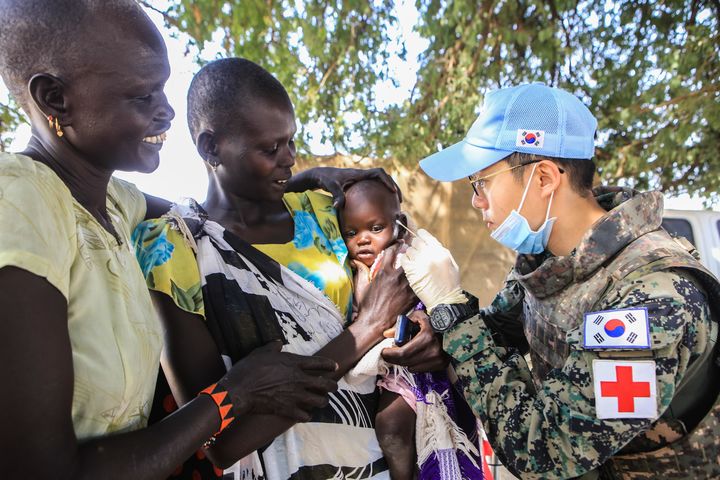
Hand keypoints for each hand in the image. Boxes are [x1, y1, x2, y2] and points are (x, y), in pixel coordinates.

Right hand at [221, 341, 337, 421]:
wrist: (240, 391)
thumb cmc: (249, 369)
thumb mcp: (260, 352)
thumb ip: (272, 347)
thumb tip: (278, 342)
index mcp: (293, 363)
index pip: (319, 363)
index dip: (329, 365)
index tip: (334, 367)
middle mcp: (299, 379)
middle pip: (325, 384)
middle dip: (332, 386)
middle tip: (333, 387)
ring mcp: (295, 396)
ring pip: (319, 401)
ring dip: (322, 401)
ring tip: (322, 401)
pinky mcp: (287, 410)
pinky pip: (305, 415)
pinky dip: (307, 415)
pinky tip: (306, 414)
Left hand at [306, 166, 401, 208]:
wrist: (320, 175)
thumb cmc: (325, 179)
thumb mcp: (330, 186)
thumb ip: (336, 195)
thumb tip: (338, 206)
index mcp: (359, 174)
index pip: (378, 173)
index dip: (387, 181)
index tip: (393, 191)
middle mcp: (362, 175)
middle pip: (384, 177)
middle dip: (394, 186)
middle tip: (399, 200)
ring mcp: (361, 180)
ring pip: (380, 182)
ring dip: (389, 190)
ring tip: (395, 203)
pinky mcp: (358, 185)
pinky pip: (374, 187)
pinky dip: (380, 194)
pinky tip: (381, 206)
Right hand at [355, 244, 416, 335]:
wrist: (375, 323)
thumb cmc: (367, 306)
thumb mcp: (361, 287)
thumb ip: (361, 272)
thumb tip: (355, 261)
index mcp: (383, 272)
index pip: (391, 252)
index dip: (396, 245)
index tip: (400, 243)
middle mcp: (396, 276)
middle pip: (408, 257)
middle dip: (411, 252)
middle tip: (414, 250)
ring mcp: (406, 286)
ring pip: (416, 268)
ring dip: (418, 264)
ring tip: (420, 262)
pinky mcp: (413, 296)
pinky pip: (420, 282)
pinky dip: (421, 279)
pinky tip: (422, 278)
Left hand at [381, 310, 448, 372]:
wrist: (458, 327)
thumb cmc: (436, 320)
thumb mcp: (418, 317)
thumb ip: (402, 325)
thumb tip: (387, 334)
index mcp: (427, 338)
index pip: (402, 353)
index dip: (389, 354)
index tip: (383, 351)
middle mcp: (433, 352)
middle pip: (405, 362)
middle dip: (393, 359)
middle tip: (388, 353)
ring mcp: (438, 360)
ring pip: (412, 367)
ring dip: (405, 361)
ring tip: (406, 350)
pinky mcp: (442, 365)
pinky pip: (421, 369)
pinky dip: (415, 363)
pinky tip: (418, 354)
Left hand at [399, 229, 465, 311]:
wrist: (443, 302)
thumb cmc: (450, 286)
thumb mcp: (452, 266)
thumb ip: (442, 253)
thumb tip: (431, 244)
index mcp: (441, 253)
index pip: (427, 237)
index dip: (422, 235)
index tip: (419, 236)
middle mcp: (430, 256)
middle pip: (416, 241)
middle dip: (415, 245)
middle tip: (416, 251)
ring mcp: (419, 263)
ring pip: (409, 250)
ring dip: (410, 254)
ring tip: (413, 260)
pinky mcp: (410, 272)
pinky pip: (403, 259)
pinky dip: (404, 260)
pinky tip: (407, 264)